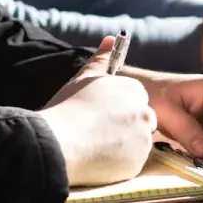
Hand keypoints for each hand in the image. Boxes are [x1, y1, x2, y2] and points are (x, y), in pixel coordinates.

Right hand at [39, 37, 156, 186]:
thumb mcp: (83, 78)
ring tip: (94, 145)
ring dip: (122, 145)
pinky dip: (118, 163)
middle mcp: (144, 113)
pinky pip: (130, 163)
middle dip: (124, 126)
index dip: (117, 108)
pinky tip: (97, 159)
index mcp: (134, 90)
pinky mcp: (137, 164)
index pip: (135, 99)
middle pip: (140, 121)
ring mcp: (143, 140)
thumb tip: (111, 38)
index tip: (100, 115)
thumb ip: (101, 59)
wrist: (58, 143)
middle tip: (97, 132)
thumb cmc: (67, 108)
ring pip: (137, 143)